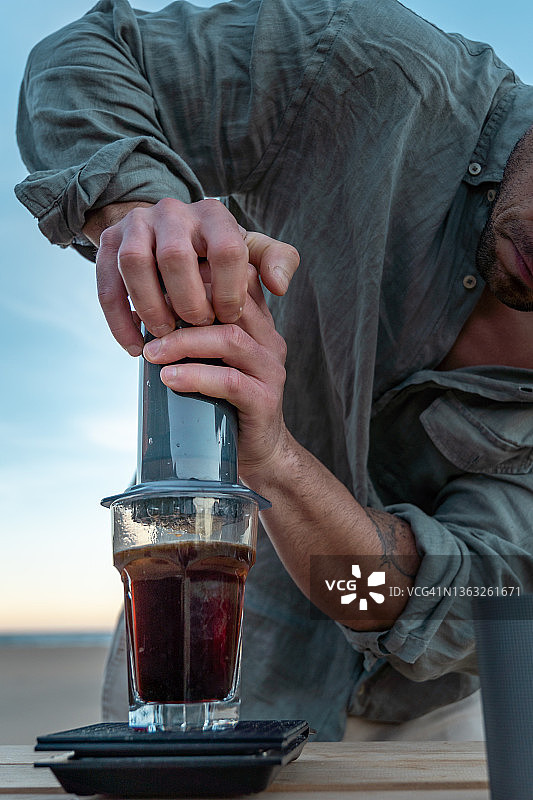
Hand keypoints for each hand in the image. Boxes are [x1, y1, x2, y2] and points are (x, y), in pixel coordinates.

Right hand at [86, 197, 298, 355]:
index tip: (230, 317)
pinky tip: (134, 346)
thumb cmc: (216, 251)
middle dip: (188, 301)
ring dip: (151, 307)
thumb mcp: (251, 251)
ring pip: (135, 263)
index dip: (230, 290)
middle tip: (198, 326)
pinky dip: (119, 320)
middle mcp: (173, 212)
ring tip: (165, 335)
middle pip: (175, 256)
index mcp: (213, 215)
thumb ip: (277, 261)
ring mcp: (136, 224)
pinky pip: (107, 283)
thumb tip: (279, 286)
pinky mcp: (108, 243)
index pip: (226, 248)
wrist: (166, 233)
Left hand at [142, 264, 288, 483]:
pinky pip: (231, 381)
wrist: (260, 452)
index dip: (195, 278)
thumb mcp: (213, 361)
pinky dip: (197, 377)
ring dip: (184, 342)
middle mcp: (269, 341)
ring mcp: (270, 370)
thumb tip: (142, 315)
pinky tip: (171, 378)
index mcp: (257, 326)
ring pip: (229, 339)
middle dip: (184, 306)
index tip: (157, 286)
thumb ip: (194, 336)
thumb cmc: (227, 403)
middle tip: (147, 320)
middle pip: (230, 304)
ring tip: (152, 353)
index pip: (232, 283)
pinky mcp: (265, 400)